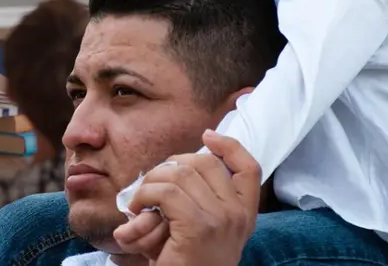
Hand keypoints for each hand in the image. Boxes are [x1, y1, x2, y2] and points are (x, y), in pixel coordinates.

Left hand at [113, 130, 260, 264]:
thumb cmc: (185, 260)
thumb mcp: (202, 226)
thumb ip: (201, 197)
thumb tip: (179, 163)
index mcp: (245, 214)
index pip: (249, 167)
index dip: (229, 145)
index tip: (207, 136)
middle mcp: (239, 215)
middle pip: (205, 162)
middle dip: (171, 164)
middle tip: (153, 184)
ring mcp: (221, 220)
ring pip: (180, 173)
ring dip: (151, 181)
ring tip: (142, 200)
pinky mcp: (198, 227)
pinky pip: (165, 192)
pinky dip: (145, 195)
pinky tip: (138, 208)